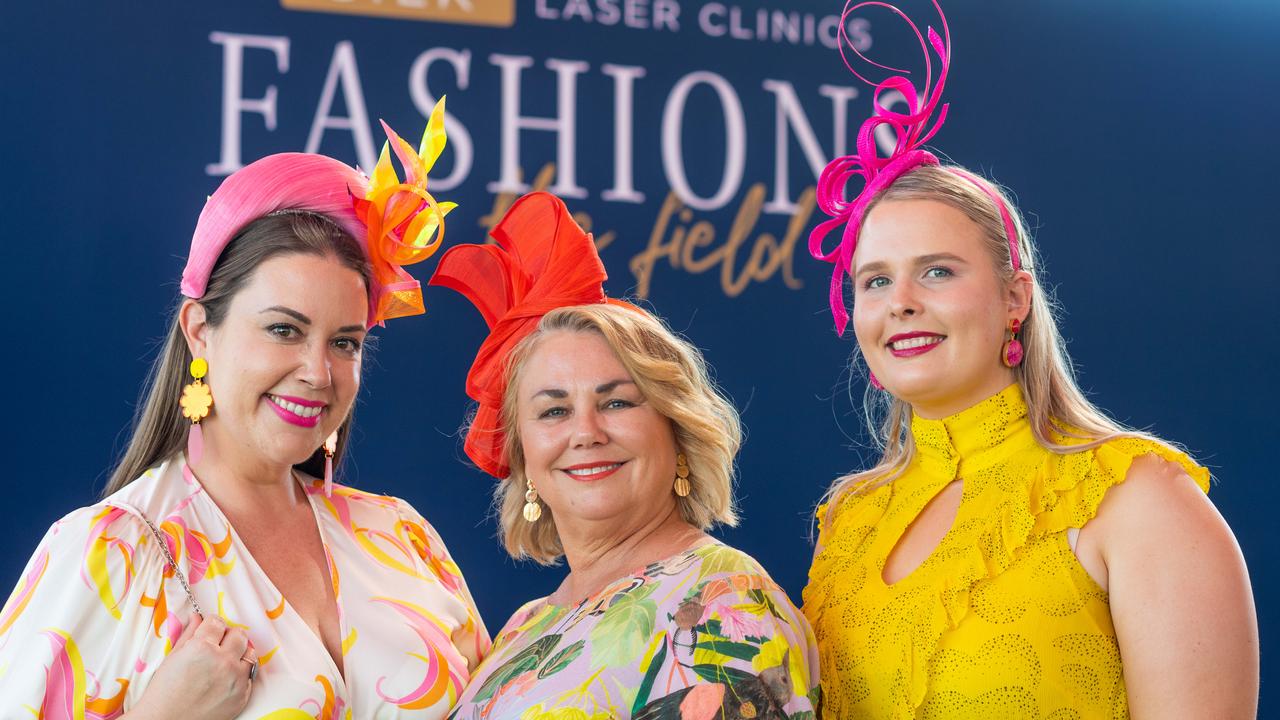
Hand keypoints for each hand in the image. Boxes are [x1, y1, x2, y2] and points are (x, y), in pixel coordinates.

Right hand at [128, 614, 255, 719]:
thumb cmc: (163, 693)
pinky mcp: (243, 695)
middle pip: (239, 634)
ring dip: (238, 654)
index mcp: (201, 647)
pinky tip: (225, 679)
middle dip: (228, 637)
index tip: (209, 631)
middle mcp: (223, 661)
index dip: (212, 626)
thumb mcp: (172, 658)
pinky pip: (250, 675)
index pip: (218, 622)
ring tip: (223, 662)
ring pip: (249, 652)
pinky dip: (240, 674)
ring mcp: (235, 679)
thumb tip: (198, 617)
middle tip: (217, 646)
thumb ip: (189, 634)